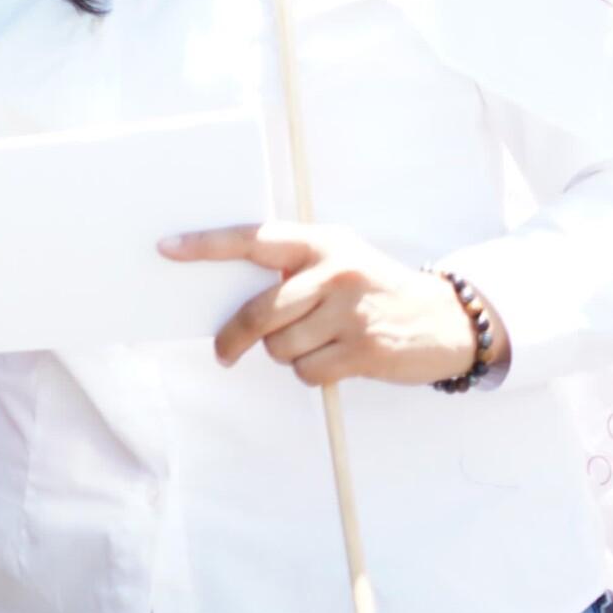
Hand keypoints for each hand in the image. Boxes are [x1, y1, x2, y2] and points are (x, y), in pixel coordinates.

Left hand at [162, 223, 498, 386]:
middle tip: (224, 351)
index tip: (167, 248)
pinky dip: (312, 373)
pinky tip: (337, 359)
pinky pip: (307, 372)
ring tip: (316, 343)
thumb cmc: (375, 290)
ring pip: (280, 347)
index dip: (206, 245)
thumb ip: (295, 268)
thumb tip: (230, 294)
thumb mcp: (340, 260)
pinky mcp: (363, 349)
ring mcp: (349, 311)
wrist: (445, 320)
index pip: (252, 239)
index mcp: (321, 243)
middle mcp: (333, 272)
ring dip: (287, 355)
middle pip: (259, 311)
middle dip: (233, 337)